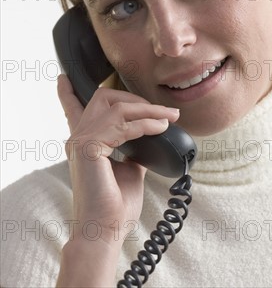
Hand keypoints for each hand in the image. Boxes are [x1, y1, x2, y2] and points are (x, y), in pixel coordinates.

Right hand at [57, 74, 179, 244]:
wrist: (106, 232)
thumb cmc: (115, 206)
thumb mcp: (130, 170)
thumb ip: (134, 149)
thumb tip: (152, 137)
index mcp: (84, 142)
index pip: (73, 109)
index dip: (68, 93)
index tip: (63, 78)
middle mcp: (78, 138)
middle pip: (103, 97)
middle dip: (135, 99)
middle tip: (161, 111)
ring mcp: (81, 141)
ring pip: (117, 107)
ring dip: (148, 110)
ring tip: (169, 118)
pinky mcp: (89, 148)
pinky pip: (122, 124)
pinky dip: (145, 123)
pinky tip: (160, 128)